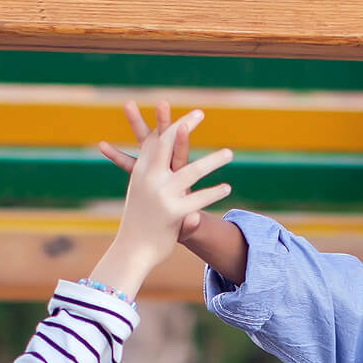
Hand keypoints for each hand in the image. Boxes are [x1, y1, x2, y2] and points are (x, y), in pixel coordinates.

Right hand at [91, 110, 232, 295]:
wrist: (132, 250)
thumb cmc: (139, 220)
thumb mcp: (141, 190)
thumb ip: (151, 169)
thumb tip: (155, 149)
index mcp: (141, 172)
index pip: (154, 141)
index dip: (168, 124)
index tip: (184, 113)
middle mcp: (149, 178)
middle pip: (168, 144)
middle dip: (184, 126)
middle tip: (200, 112)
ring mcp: (162, 195)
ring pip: (193, 171)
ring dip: (213, 160)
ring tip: (229, 153)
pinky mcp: (173, 213)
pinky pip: (200, 199)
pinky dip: (214, 193)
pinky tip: (226, 187)